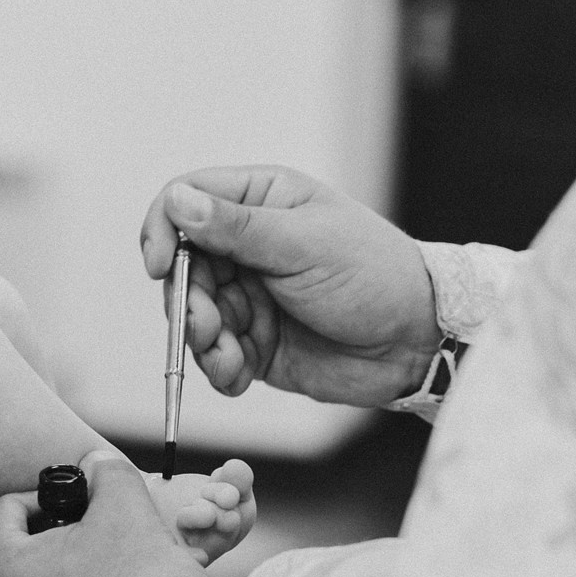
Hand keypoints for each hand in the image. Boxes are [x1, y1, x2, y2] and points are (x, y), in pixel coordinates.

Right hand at [139, 167, 444, 406]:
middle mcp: (248, 247)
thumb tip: (178, 202)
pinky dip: (220, 368)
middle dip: (186, 301)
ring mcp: (249, 296)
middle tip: (206, 327)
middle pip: (182, 267)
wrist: (416, 340)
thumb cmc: (373, 274)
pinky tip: (240, 376)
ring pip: (194, 315)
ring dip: (202, 341)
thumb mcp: (304, 244)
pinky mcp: (256, 342)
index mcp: (261, 203)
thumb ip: (237, 228)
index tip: (159, 266)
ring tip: (230, 358)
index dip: (164, 230)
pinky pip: (217, 355)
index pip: (187, 201)